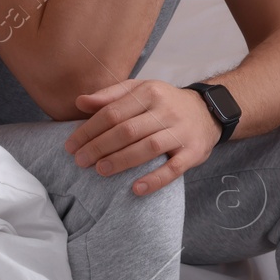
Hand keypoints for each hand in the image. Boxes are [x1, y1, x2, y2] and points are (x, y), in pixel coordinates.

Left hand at [63, 78, 222, 194]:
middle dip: (99, 146)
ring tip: (100, 171)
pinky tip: (136, 189)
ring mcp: (181, 132)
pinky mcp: (194, 152)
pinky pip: (174, 168)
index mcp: (149, 92)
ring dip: (122, 161)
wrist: (208, 111)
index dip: (89, 130)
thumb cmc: (165, 103)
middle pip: (127, 130)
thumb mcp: (140, 90)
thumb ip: (110, 96)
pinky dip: (155, 180)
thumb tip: (79, 102)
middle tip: (80, 161)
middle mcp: (166, 110)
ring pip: (148, 148)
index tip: (71, 145)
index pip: (113, 112)